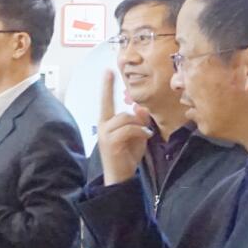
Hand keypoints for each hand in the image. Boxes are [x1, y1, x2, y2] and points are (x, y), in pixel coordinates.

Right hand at [97, 70, 152, 184]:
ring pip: (125, 119)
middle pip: (123, 113)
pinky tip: (144, 137)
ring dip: (138, 127)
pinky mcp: (110, 142)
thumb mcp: (136, 136)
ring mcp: (105, 134)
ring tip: (143, 137)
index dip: (107, 86)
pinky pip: (128, 129)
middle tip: (144, 132)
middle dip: (137, 121)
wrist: (120, 177)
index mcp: (106, 123)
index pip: (106, 101)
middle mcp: (102, 126)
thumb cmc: (127, 157)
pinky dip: (139, 132)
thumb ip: (138, 121)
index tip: (108, 71)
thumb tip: (140, 108)